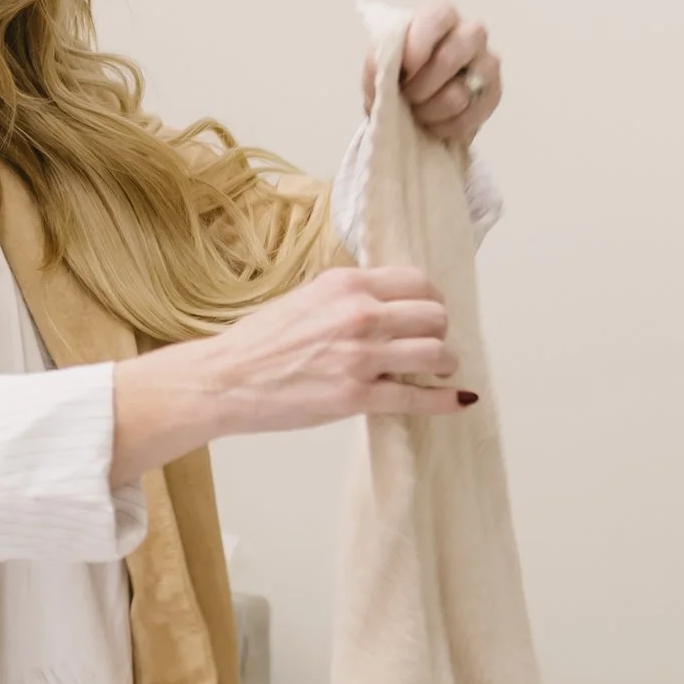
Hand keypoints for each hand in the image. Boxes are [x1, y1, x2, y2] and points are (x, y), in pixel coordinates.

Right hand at [111, 264, 466, 485]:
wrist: (225, 379)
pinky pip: (418, 397)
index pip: (418, 282)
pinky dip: (445, 400)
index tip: (429, 313)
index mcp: (346, 284)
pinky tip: (459, 400)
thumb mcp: (307, 297)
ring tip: (438, 370)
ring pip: (435, 353)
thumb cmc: (259, 341)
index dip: (432, 300)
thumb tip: (388, 306)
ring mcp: (360, 357)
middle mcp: (359, 314)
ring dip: (444, 363)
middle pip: (434, 316)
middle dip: (439, 331)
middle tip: (432, 344)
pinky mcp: (357, 397)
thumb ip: (349, 297)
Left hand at [361, 0, 501, 146]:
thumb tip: (389, 69)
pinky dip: (445, 127)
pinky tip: (435, 123)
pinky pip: (469, 117)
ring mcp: (487, 63)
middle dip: (421, 86)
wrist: (410, 109)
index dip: (419, 45)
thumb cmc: (396, 78)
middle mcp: (470, 33)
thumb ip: (382, 61)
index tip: (404, 70)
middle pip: (451, 57)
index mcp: (440, 17)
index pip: (438, 17)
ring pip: (458, 94)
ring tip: (419, 111)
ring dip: (430, 111)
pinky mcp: (494, 93)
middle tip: (407, 96)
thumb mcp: (378, 66)